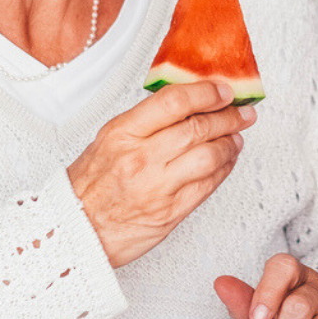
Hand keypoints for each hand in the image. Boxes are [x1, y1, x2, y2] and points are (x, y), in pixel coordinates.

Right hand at [68, 80, 253, 267]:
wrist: (75, 229)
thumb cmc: (90, 185)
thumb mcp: (109, 140)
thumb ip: (146, 121)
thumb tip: (189, 103)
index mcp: (123, 133)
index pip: (174, 101)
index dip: (206, 92)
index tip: (223, 90)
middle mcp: (141, 158)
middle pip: (198, 128)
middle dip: (228, 117)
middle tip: (242, 112)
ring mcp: (158, 186)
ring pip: (210, 156)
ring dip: (231, 143)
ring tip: (237, 137)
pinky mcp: (171, 212)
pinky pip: (208, 185)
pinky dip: (224, 169)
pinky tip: (227, 161)